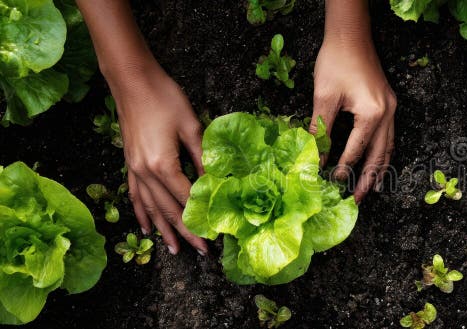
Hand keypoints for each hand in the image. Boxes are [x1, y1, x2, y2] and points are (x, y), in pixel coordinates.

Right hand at [110, 64, 207, 255]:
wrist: (132, 80)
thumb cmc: (164, 97)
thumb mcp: (191, 126)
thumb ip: (204, 156)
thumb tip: (217, 181)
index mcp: (163, 165)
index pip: (186, 200)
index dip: (201, 220)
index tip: (214, 236)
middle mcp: (145, 172)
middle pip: (169, 209)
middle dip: (186, 232)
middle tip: (202, 252)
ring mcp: (134, 168)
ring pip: (150, 207)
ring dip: (164, 229)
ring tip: (175, 250)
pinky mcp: (130, 163)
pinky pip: (135, 194)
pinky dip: (142, 212)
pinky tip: (146, 227)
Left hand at [311, 35, 395, 202]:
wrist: (351, 35)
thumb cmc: (336, 61)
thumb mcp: (324, 96)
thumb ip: (321, 128)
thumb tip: (315, 155)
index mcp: (372, 113)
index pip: (356, 149)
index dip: (343, 168)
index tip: (332, 184)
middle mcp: (387, 113)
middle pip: (380, 155)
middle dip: (369, 179)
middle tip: (356, 200)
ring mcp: (391, 108)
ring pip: (388, 147)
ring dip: (379, 169)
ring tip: (371, 189)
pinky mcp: (388, 103)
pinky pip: (388, 135)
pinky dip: (382, 152)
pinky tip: (376, 162)